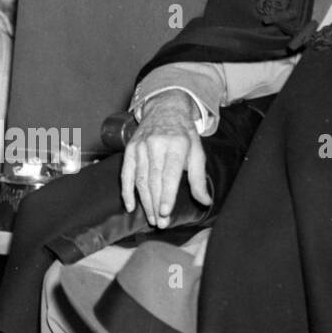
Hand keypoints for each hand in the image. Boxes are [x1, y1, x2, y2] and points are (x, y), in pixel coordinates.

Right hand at [120, 91, 210, 227]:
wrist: (165, 109)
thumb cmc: (183, 134)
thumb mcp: (197, 151)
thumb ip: (199, 178)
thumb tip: (205, 201)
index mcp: (176, 145)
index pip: (169, 174)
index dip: (167, 194)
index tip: (165, 212)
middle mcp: (156, 145)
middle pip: (154, 180)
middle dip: (156, 204)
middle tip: (160, 223)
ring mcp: (140, 147)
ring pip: (140, 179)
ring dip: (144, 201)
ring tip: (151, 218)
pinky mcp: (130, 149)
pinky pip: (126, 174)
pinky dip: (127, 191)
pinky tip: (130, 206)